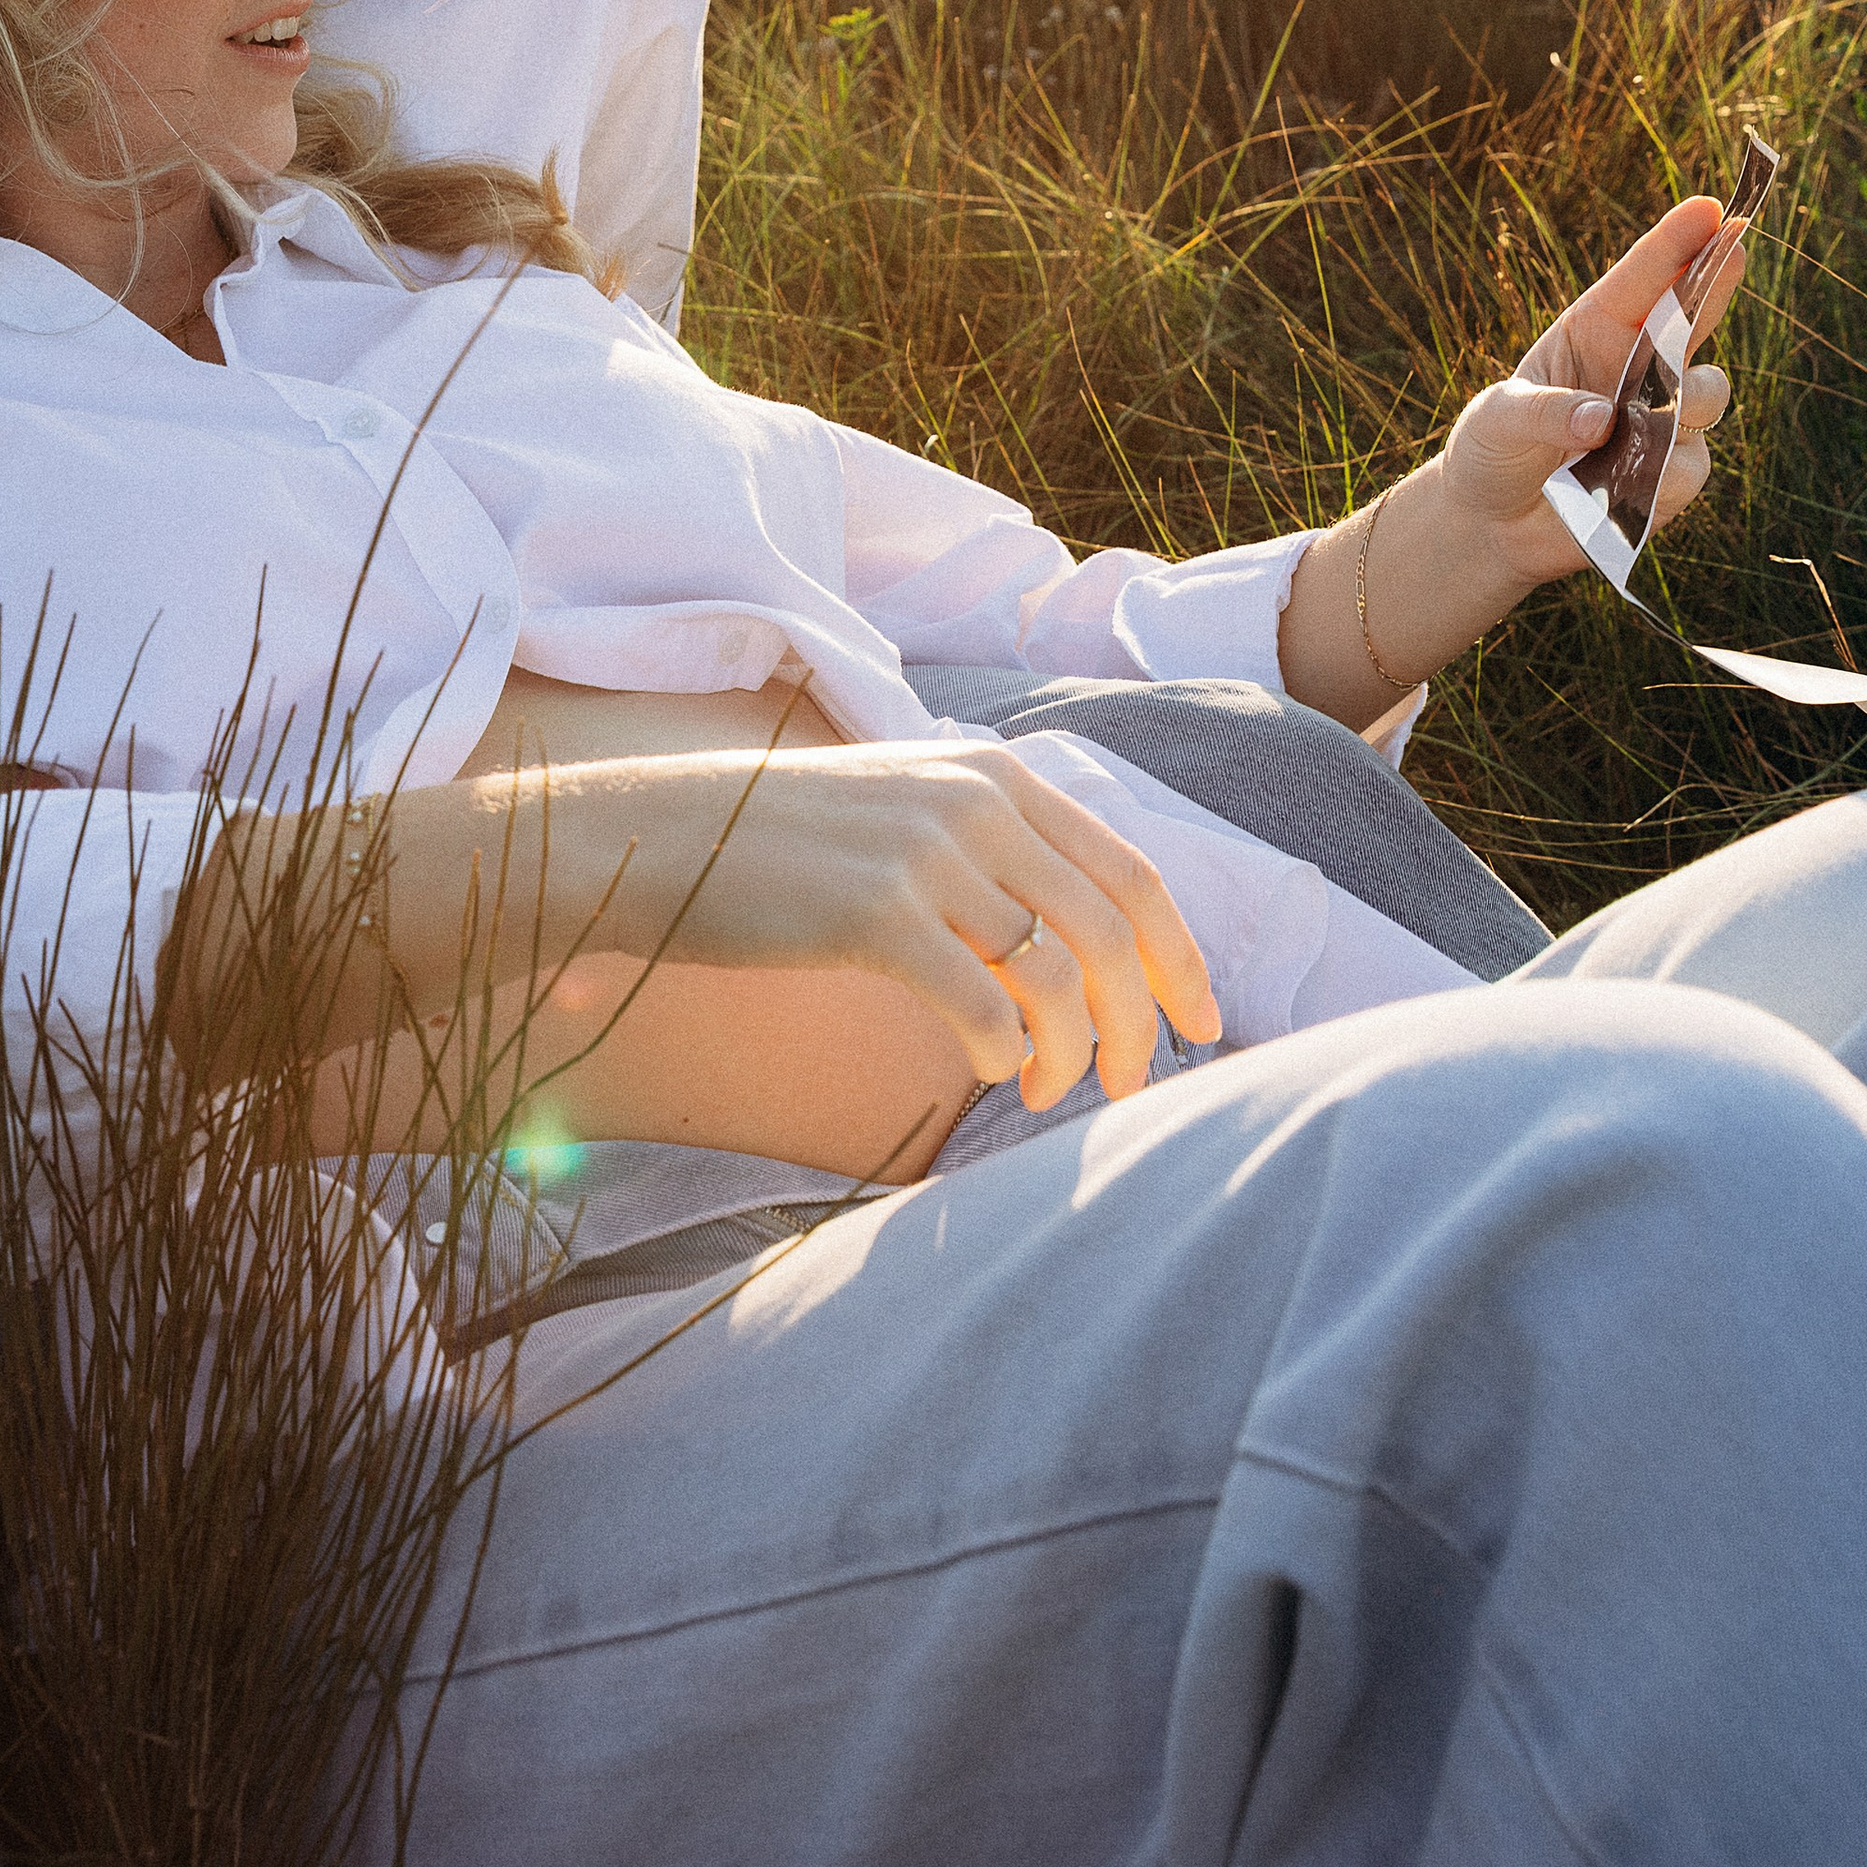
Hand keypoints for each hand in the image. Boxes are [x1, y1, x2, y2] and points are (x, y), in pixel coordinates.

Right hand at [450, 736, 1221, 1113]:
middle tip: (1130, 1088)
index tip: (1203, 1025)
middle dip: (1141, 1023)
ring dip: (1072, 1054)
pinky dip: (1005, 1055)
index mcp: (997, 777)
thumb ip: (997, 848)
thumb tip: (1084, 939)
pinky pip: (984, 1006)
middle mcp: (976, 802)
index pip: (1133, 872)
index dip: (1183, 957)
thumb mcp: (912, 808)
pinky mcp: (875, 911)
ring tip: (1047, 1089)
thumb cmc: (792, 843)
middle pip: (1112, 931)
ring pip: (1059, 976)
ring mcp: (926, 852)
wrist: (664, 835)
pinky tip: (988, 1068)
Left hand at [1439, 195, 1743, 593]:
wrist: (1493, 525)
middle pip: (1693, 316)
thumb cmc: (1492, 449)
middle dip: (1717, 279)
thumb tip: (1602, 420)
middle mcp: (1636, 367)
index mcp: (1594, 330)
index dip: (1678, 241)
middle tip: (1736, 246)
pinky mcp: (1670, 478)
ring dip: (1693, 393)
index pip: (1643, 278)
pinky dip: (1665, 473)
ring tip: (1666, 404)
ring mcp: (1660, 421)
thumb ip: (1544, 412)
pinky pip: (1690, 466)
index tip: (1712, 208)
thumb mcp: (1497, 419)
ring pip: (1707, 393)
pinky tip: (1630, 484)